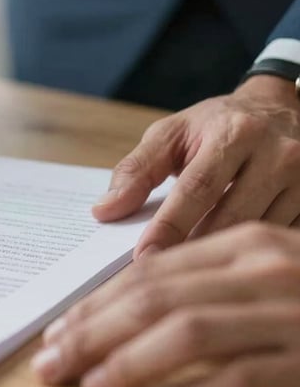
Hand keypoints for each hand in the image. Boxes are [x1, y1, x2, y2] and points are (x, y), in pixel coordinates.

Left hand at [31, 223, 299, 386]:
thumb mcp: (262, 271)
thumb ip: (205, 282)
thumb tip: (130, 310)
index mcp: (245, 242)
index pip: (150, 273)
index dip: (97, 304)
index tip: (59, 332)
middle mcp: (265, 266)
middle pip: (157, 298)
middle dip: (93, 332)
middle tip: (51, 364)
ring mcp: (293, 311)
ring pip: (189, 333)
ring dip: (130, 362)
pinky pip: (247, 376)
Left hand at [93, 75, 299, 257]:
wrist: (279, 107)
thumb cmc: (216, 124)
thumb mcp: (172, 134)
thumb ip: (137, 170)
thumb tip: (104, 210)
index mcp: (235, 132)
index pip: (198, 186)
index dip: (170, 225)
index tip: (144, 256)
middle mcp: (278, 154)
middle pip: (231, 215)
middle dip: (193, 248)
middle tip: (161, 275)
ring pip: (258, 233)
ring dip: (222, 258)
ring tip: (188, 279)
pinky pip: (281, 237)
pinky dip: (250, 257)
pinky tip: (225, 267)